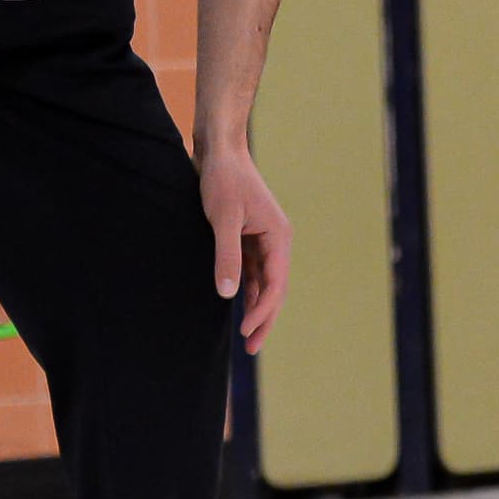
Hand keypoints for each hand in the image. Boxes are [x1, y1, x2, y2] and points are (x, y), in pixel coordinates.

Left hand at [200, 140, 291, 352]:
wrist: (220, 150)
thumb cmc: (223, 180)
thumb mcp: (222, 220)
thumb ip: (227, 257)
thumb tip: (227, 294)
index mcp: (278, 237)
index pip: (275, 283)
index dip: (263, 312)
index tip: (247, 333)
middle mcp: (276, 241)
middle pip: (274, 288)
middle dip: (264, 318)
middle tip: (251, 348)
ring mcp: (264, 239)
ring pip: (263, 282)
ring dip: (256, 308)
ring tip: (247, 337)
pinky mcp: (249, 236)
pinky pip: (252, 271)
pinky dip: (246, 290)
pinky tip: (236, 306)